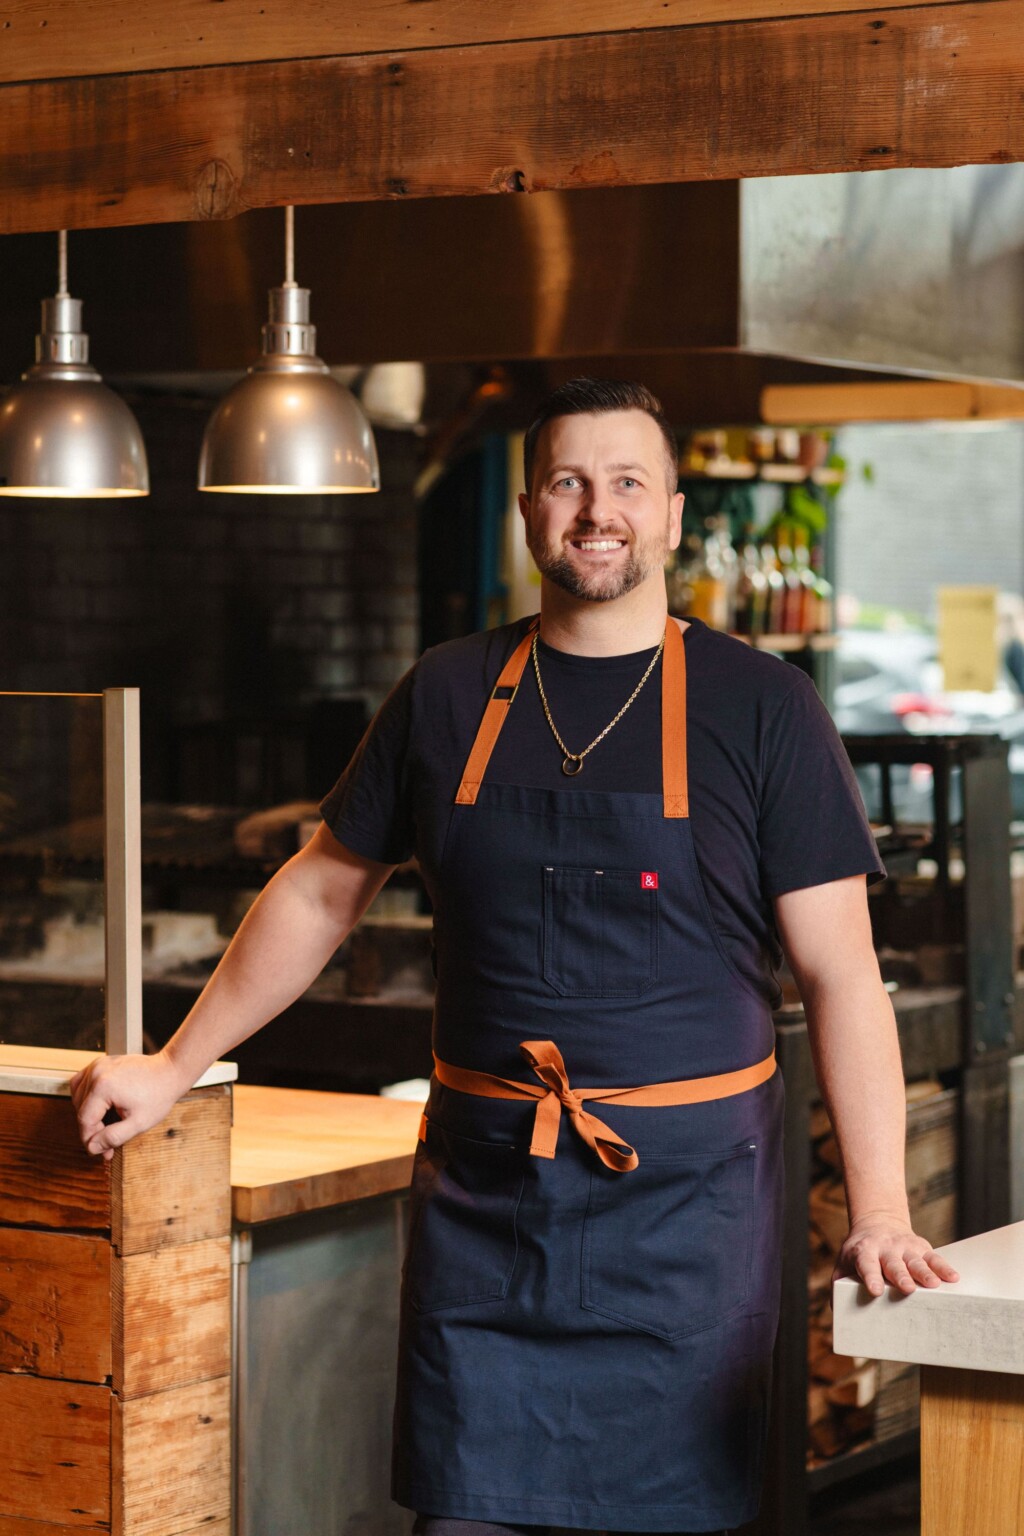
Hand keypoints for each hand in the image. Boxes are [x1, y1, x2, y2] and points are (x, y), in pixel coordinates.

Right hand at [69, 1051, 189, 1160]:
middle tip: (106, 1144)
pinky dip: (85, 1098)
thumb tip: (92, 1147)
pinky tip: (98, 1107)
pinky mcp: (100, 1063)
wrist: (170, 1071)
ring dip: (88, 1114)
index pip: (85, 1120)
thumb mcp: (139, 1123)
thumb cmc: (158, 1095)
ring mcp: (97, 1065)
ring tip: (105, 1126)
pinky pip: (81, 1083)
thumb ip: (113, 1137)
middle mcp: (96, 1073)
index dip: (90, 1140)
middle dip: (92, 1130)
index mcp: (103, 1087)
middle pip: (81, 1110)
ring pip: (78, 1097)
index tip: (101, 1151)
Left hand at [834, 1211, 959, 1297]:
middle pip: (894, 1264)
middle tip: (907, 1289)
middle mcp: (885, 1248)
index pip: (866, 1264)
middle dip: (901, 1276)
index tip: (875, 1290)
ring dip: (924, 1273)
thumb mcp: (844, 1264)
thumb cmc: (860, 1253)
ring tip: (933, 1285)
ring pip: (915, 1261)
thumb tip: (838, 1312)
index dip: (871, 1277)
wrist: (877, 1224)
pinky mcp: (921, 1247)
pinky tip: (952, 1278)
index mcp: (864, 1252)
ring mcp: (905, 1247)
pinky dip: (943, 1267)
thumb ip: (838, 1286)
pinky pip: (934, 1258)